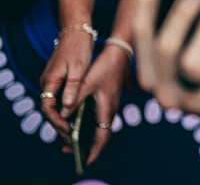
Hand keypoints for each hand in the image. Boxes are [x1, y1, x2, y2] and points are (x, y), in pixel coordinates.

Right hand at [40, 30, 93, 138]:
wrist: (76, 30)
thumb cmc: (78, 48)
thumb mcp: (79, 68)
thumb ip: (73, 88)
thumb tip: (67, 108)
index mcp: (50, 81)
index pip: (48, 109)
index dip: (57, 122)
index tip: (68, 131)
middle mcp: (46, 82)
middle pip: (48, 109)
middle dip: (58, 124)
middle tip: (72, 136)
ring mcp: (50, 80)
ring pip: (52, 104)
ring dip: (61, 117)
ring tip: (74, 130)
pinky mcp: (57, 77)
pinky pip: (57, 97)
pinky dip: (64, 107)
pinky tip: (74, 114)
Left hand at [77, 46, 129, 163]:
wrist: (119, 54)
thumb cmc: (105, 67)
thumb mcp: (86, 83)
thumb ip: (74, 100)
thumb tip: (62, 115)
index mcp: (107, 109)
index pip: (102, 138)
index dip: (94, 151)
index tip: (85, 162)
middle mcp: (110, 110)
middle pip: (101, 136)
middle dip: (86, 147)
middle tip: (68, 150)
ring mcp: (110, 106)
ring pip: (100, 128)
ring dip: (87, 136)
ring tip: (69, 140)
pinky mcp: (108, 101)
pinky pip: (99, 119)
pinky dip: (89, 126)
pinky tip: (77, 123)